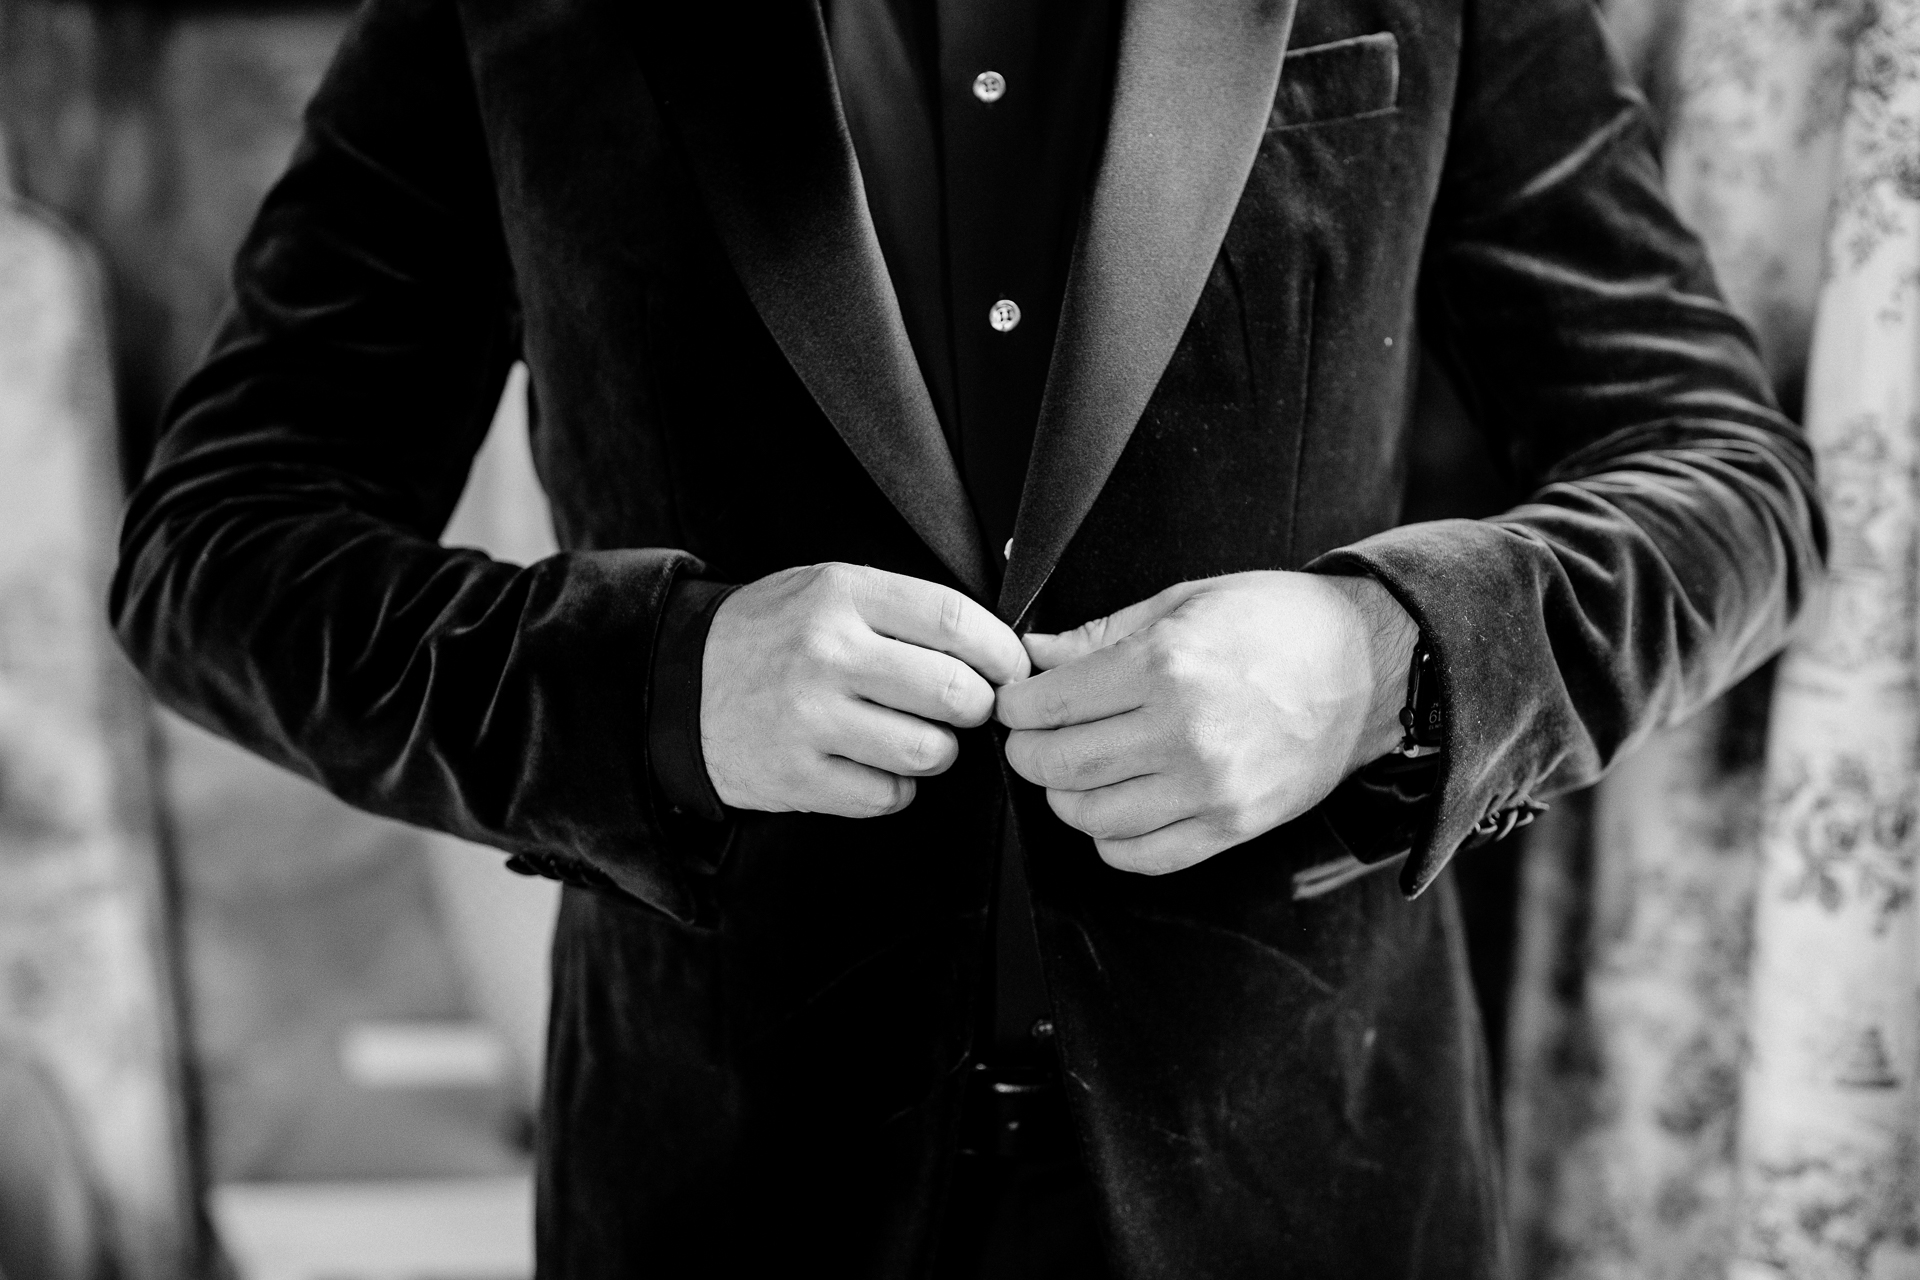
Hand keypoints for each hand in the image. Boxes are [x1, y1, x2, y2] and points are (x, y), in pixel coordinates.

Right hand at [701, 563, 1028, 816]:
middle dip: (977, 707)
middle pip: (955, 692)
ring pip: (929, 751)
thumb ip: (905, 606)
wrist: (678, 685)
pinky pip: (888, 794)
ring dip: (937, 750)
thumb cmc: (773, 635)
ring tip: (915, 735)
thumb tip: (1002, 635)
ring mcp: (809, 719)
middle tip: (966, 707)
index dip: (1002, 652)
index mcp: (841, 593)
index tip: (1012, 669)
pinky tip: (873, 762)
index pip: (955, 621)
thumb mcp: (829, 589)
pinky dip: (895, 785)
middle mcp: (825, 653)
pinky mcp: (797, 776)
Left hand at [995, 571, 1416, 874]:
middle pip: (1059, 765)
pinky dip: (1110, 838)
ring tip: (1076, 768)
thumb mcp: (1183, 603)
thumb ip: (1099, 635)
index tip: (1016, 702)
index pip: (1049, 705)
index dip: (1016, 706)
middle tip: (1033, 737)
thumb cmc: (1274, 623)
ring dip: (1066, 795)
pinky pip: (1141, 856)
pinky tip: (1115, 806)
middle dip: (1028, 752)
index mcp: (1165, 666)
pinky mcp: (1232, 826)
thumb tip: (1032, 654)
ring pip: (1090, 817)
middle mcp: (1183, 733)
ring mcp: (1209, 789)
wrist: (1369, 668)